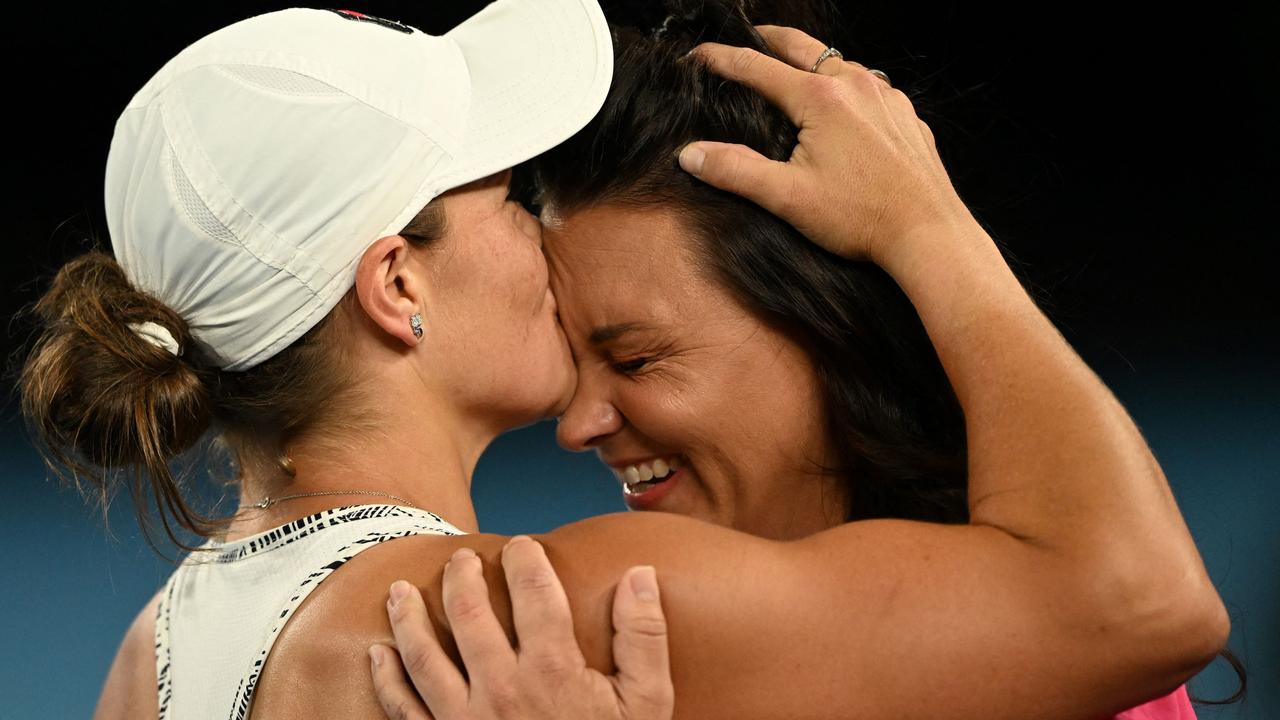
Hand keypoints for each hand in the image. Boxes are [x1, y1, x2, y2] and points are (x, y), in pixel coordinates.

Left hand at [369, 536, 673, 719]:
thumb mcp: (646, 703)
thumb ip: (644, 637)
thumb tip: (640, 575)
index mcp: (552, 670)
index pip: (535, 594)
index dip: (526, 561)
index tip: (521, 545)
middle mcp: (502, 690)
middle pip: (470, 614)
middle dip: (461, 577)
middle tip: (461, 558)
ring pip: (424, 656)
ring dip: (408, 617)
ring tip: (399, 590)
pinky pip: (403, 710)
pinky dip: (386, 679)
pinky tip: (378, 654)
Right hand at [679, 25, 977, 265]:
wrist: (928, 232)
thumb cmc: (860, 217)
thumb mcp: (787, 198)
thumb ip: (735, 171)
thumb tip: (690, 155)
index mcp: (821, 98)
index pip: (757, 68)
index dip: (722, 59)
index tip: (697, 54)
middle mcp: (856, 85)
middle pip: (803, 46)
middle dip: (770, 39)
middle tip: (749, 36)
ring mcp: (887, 98)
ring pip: (842, 63)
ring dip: (813, 61)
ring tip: (795, 68)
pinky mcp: (907, 116)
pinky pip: (872, 87)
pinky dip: (848, 86)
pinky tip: (844, 106)